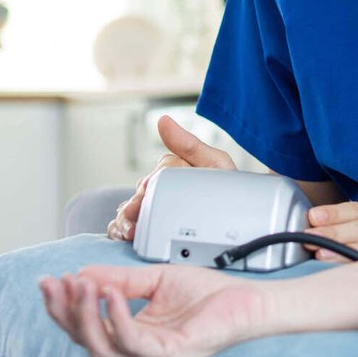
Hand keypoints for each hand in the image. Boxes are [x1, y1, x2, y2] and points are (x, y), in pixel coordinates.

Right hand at [39, 264, 269, 356]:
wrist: (251, 300)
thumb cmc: (211, 295)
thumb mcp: (156, 280)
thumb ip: (121, 280)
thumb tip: (83, 273)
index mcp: (134, 336)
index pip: (86, 328)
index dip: (64, 307)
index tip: (50, 281)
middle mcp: (141, 352)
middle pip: (87, 342)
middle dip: (65, 312)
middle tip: (55, 283)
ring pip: (104, 348)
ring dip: (85, 316)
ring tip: (79, 285)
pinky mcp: (174, 355)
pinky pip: (135, 344)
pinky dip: (117, 319)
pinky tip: (109, 295)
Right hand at [108, 115, 236, 241]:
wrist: (238, 226)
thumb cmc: (228, 192)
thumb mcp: (215, 164)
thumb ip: (189, 145)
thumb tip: (163, 121)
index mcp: (175, 171)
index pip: (162, 170)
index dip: (156, 178)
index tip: (150, 188)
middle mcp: (161, 189)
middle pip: (141, 191)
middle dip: (138, 202)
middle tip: (137, 213)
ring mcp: (153, 210)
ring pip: (128, 209)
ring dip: (125, 218)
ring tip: (130, 230)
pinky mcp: (147, 231)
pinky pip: (125, 228)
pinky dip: (119, 230)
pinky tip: (126, 235)